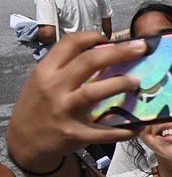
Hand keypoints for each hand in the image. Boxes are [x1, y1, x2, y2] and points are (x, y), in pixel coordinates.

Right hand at [7, 32, 142, 173]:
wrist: (25, 140)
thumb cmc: (39, 106)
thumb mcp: (43, 81)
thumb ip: (66, 68)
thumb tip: (106, 55)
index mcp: (46, 70)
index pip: (70, 44)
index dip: (94, 36)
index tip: (112, 39)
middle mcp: (54, 87)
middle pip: (88, 62)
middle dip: (118, 52)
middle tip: (141, 48)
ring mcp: (65, 111)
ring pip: (94, 92)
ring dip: (119, 84)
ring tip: (137, 81)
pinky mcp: (76, 134)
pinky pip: (106, 131)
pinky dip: (125, 129)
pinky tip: (138, 125)